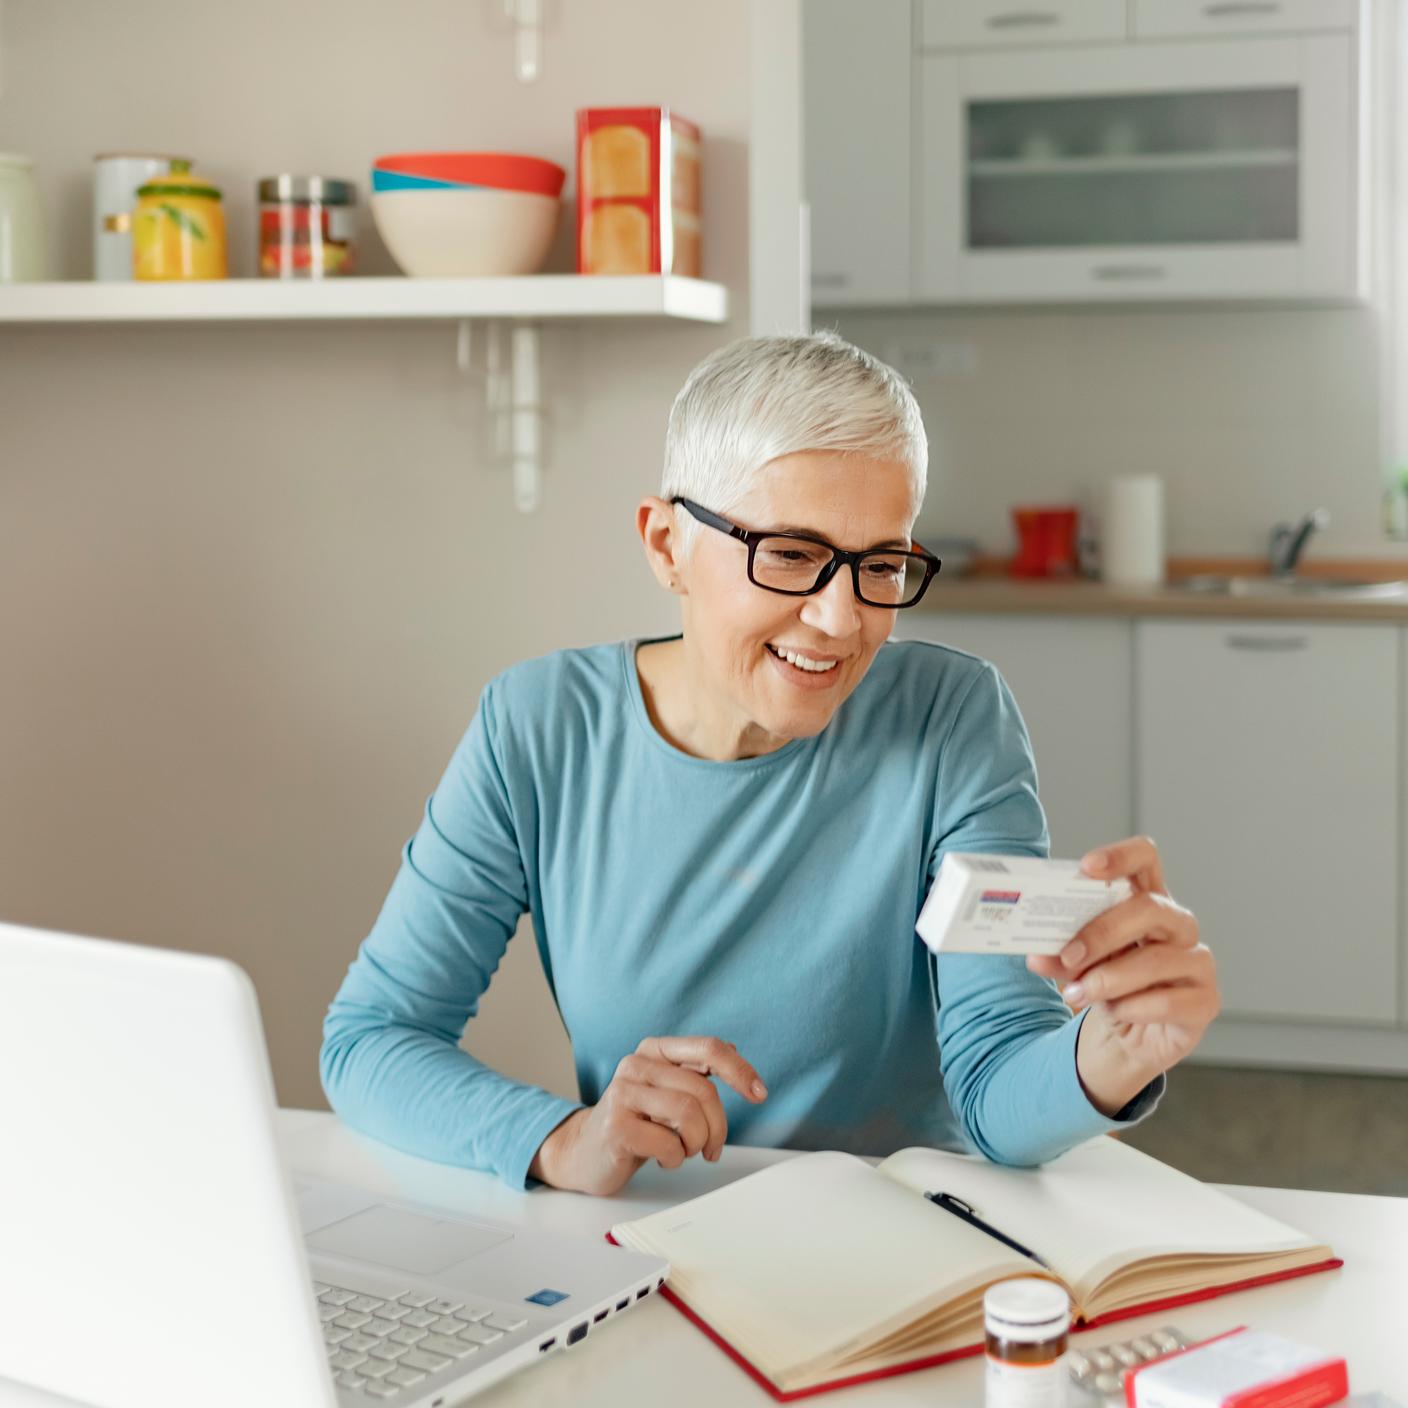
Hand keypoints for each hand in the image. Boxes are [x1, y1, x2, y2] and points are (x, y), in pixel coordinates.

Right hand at [528, 1036, 767, 1195]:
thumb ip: (694, 1071)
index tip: (760, 1094)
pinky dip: (675, 1158)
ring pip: (689, 1115)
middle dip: (717, 1127)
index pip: (709, 1048)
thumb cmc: (635, 1122)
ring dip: (696, 1143)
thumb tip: (733, 1049)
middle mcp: (637, 1064)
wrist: (585, 1152)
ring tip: (683, 1151)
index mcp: (654, 1049)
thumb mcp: (666, 1090)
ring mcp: (623, 1093)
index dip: (740, 1070)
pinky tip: (662, 1159)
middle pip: (704, 1091)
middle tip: (711, 1149)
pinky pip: (668, 1144)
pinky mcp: (616, 1125)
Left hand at [1026, 836, 1218, 1115]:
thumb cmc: (1108, 985)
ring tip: (1077, 994)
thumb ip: (1061, 956)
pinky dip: (1132, 1007)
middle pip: (1149, 908)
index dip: (1120, 856)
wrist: (1130, 1035)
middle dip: (1102, 931)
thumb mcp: (1080, 965)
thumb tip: (1038, 956)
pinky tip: (1114, 1012)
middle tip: (1068, 955)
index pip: (1145, 860)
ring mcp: (1197, 962)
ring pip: (1156, 960)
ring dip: (1109, 978)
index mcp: (1146, 901)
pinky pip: (1169, 1001)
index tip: (1087, 867)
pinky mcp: (1204, 1001)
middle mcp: (1178, 925)